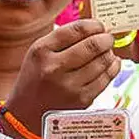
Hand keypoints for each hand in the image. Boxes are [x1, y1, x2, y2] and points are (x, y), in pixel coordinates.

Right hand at [5, 20, 119, 131]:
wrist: (25, 113)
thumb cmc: (36, 77)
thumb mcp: (39, 52)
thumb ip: (64, 38)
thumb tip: (96, 28)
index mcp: (42, 51)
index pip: (77, 30)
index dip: (94, 25)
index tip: (99, 26)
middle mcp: (54, 68)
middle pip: (93, 45)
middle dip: (106, 39)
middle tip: (108, 38)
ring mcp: (69, 86)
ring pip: (102, 62)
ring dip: (109, 53)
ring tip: (107, 52)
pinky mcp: (81, 100)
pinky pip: (106, 79)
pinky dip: (112, 68)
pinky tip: (110, 64)